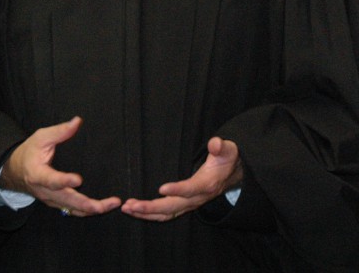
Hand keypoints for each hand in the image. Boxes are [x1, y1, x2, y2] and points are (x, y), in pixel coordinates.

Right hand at [1, 116, 121, 216]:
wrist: (15, 171)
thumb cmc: (29, 152)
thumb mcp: (40, 138)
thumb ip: (59, 132)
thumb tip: (77, 122)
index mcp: (38, 174)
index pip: (51, 180)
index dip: (64, 181)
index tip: (79, 179)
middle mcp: (45, 191)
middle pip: (67, 201)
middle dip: (89, 204)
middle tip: (108, 203)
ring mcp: (51, 199)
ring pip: (72, 209)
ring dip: (93, 209)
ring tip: (112, 204)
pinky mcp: (57, 203)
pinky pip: (72, 210)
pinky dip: (87, 211)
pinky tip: (102, 207)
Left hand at [121, 136, 242, 221]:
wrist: (231, 175)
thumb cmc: (226, 160)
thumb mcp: (228, 150)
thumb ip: (221, 146)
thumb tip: (215, 143)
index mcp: (207, 185)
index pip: (190, 189)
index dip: (177, 190)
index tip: (161, 188)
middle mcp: (197, 198)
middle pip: (172, 207)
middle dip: (150, 207)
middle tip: (131, 204)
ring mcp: (189, 204)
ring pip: (166, 213)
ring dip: (146, 213)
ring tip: (127, 208)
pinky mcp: (184, 205)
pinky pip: (165, 214)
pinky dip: (150, 214)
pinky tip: (136, 211)